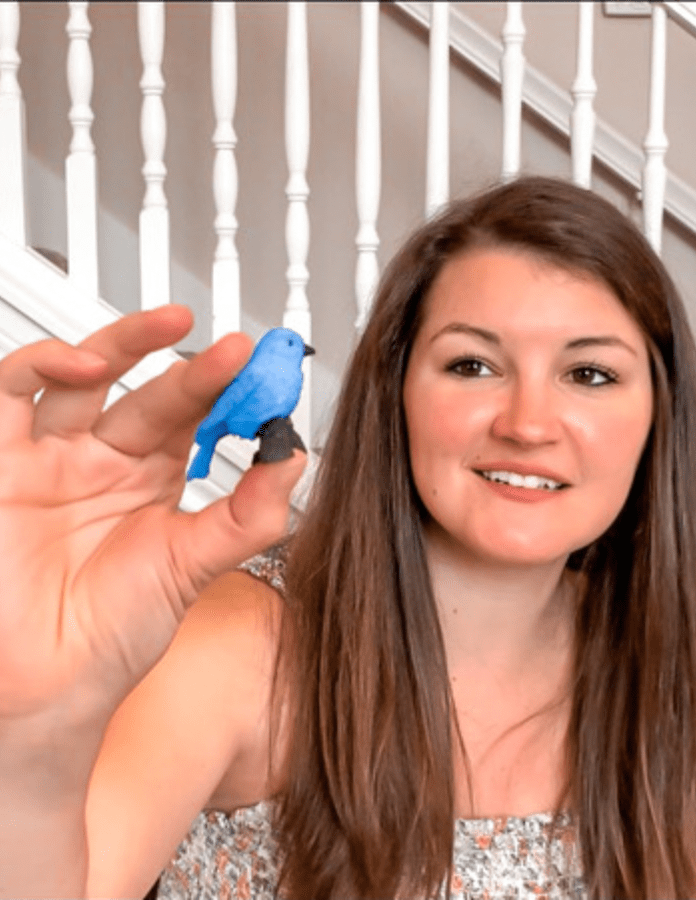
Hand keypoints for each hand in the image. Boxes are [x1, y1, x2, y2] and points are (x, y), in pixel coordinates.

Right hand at [0, 306, 304, 730]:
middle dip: (192, 370)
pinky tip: (87, 362)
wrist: (51, 685)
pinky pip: (10, 393)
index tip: (264, 375)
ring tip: (174, 328)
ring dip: (125, 343)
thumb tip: (294, 458)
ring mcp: (51, 458)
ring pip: (84, 377)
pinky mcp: (1, 461)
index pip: (192, 419)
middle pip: (148, 394)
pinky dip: (43, 366)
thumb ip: (247, 514)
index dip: (226, 394)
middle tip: (233, 351)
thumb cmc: (113, 635)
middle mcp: (101, 463)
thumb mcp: (193, 566)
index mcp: (148, 482)